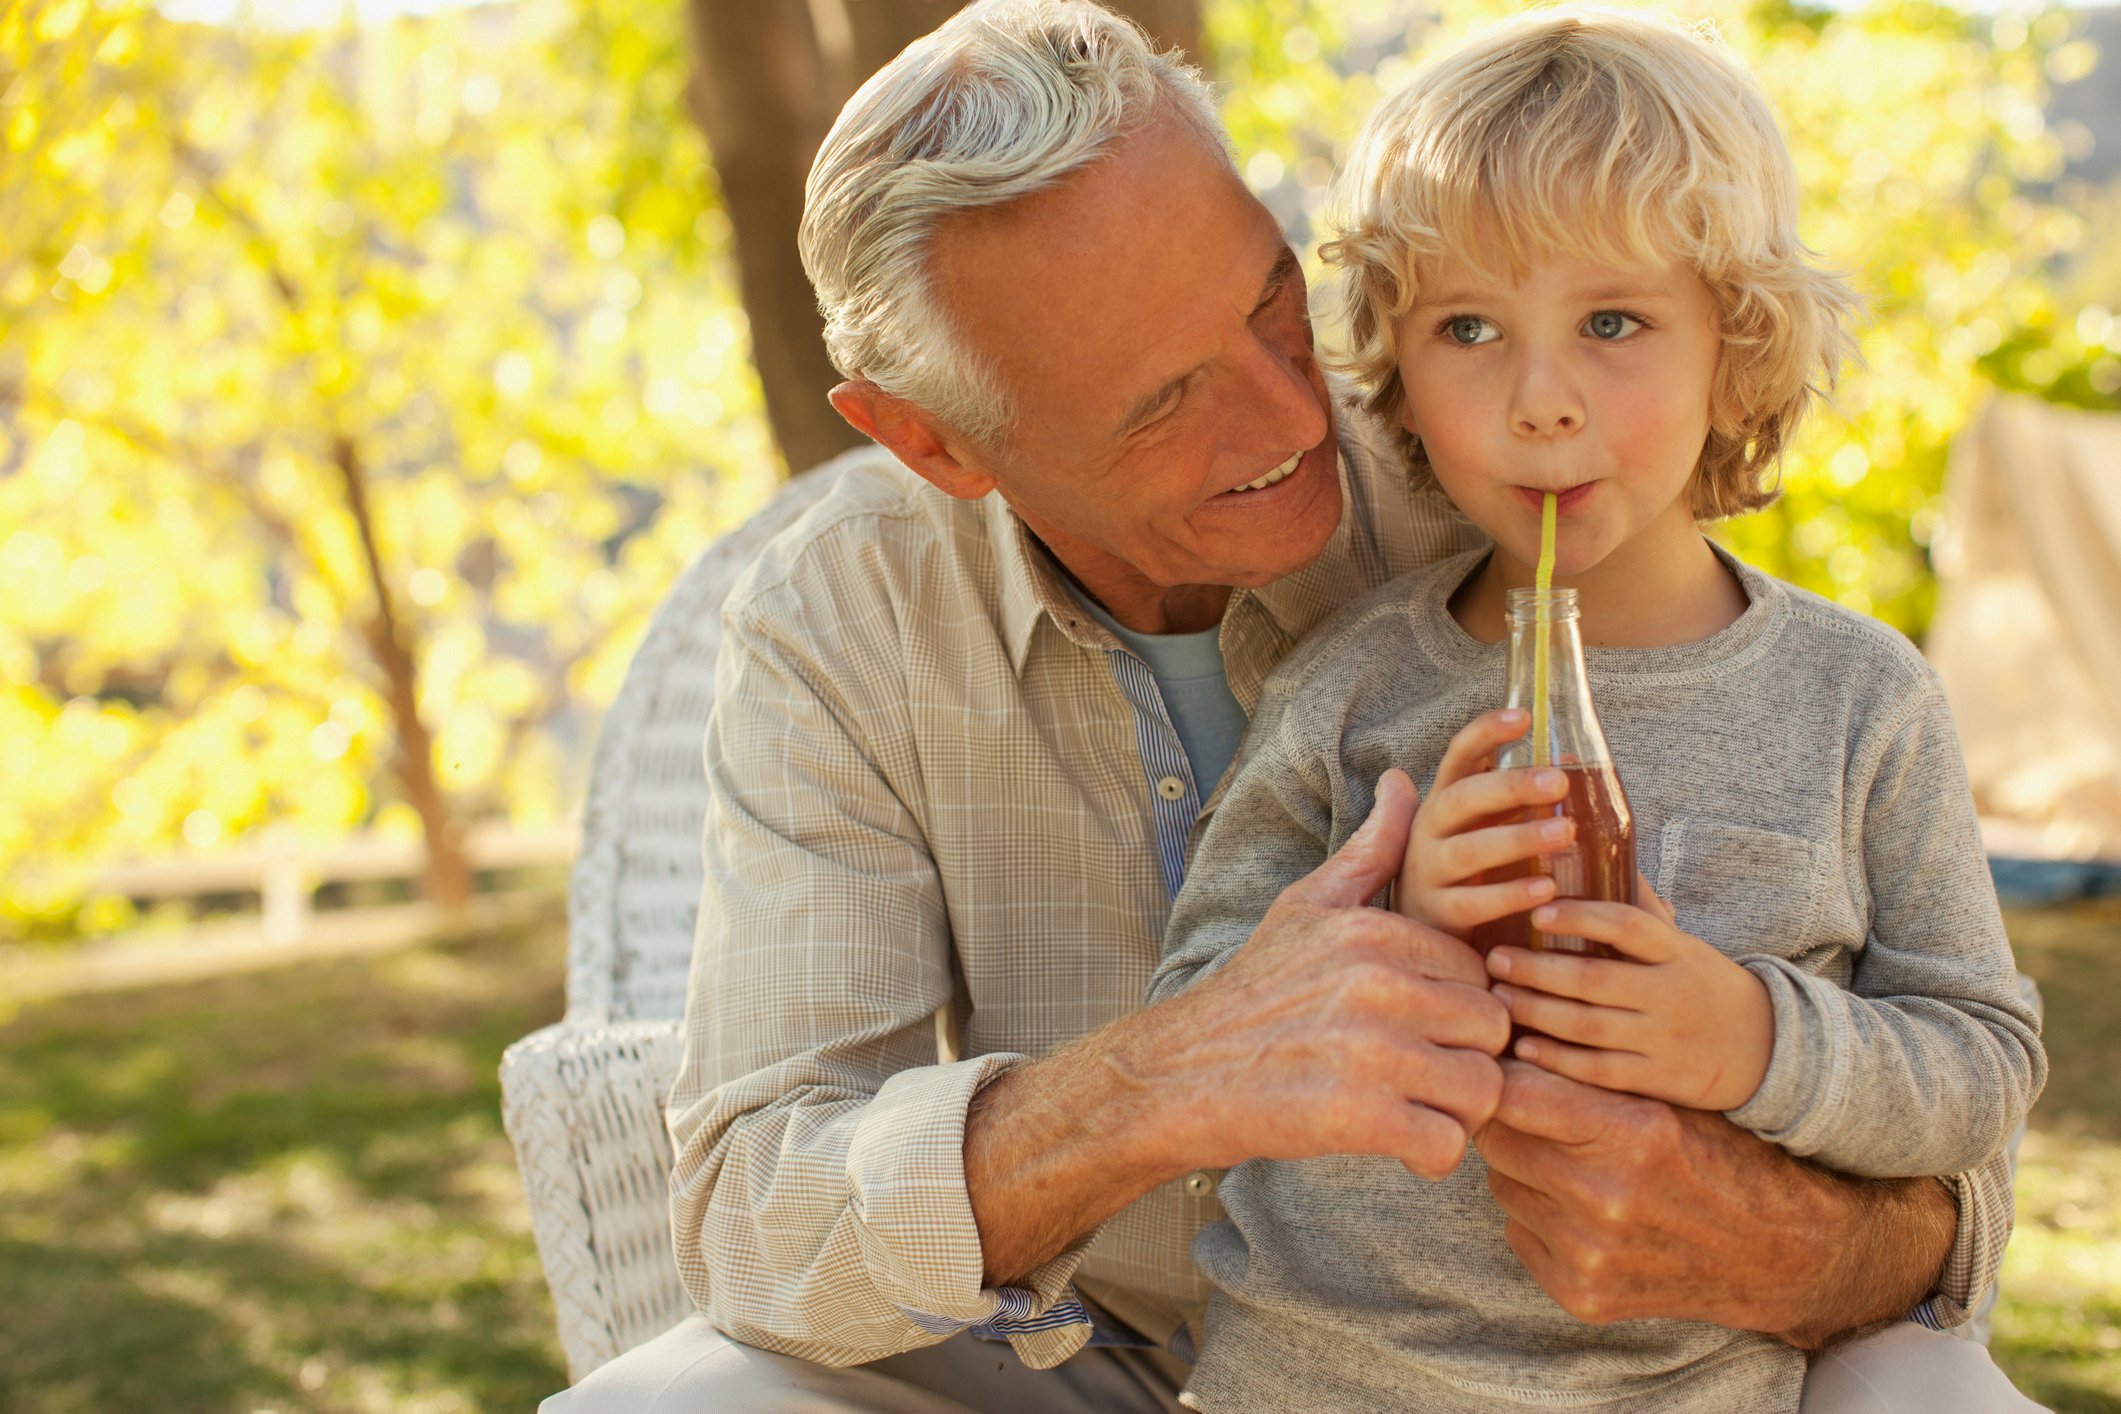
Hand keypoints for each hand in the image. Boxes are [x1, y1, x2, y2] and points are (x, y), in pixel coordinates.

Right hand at [1141, 770, 1512, 1181]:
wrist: (1176, 1075)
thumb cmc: (1250, 993)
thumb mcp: (1305, 907)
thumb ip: (1370, 850)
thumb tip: (1404, 783)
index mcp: (1374, 932)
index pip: (1477, 973)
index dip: (1456, 1008)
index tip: (1418, 1028)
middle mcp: (1378, 984)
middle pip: (1492, 1030)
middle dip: (1466, 1060)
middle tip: (1422, 1076)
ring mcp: (1371, 1052)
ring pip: (1483, 1089)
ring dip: (1456, 1112)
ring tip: (1414, 1110)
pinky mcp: (1359, 1118)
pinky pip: (1447, 1145)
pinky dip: (1431, 1155)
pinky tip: (1398, 1144)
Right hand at [1393, 709, 1571, 937]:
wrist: (1421, 931)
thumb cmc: (1466, 869)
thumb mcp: (1480, 826)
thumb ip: (1515, 797)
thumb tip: (1569, 760)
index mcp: (1445, 800)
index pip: (1460, 756)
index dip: (1486, 732)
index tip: (1524, 716)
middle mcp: (1429, 829)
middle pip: (1463, 798)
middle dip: (1510, 787)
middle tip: (1559, 782)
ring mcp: (1429, 872)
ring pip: (1469, 851)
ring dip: (1518, 839)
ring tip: (1564, 832)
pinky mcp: (1438, 915)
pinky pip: (1473, 904)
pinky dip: (1510, 895)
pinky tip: (1546, 890)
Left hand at [1475, 1061, 1948, 1343]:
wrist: (1781, 1253)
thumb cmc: (1720, 1156)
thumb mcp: (1667, 1100)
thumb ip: (1588, 1075)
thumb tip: (1502, 1045)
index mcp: (1633, 1135)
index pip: (1512, 1094)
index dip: (1506, 1075)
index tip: (1509, 1068)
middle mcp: (1605, 1199)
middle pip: (1497, 1139)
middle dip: (1510, 1121)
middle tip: (1538, 1115)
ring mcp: (1590, 1254)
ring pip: (1504, 1185)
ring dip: (1525, 1169)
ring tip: (1573, 1164)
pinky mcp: (1581, 1294)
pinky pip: (1518, 1232)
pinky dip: (1538, 1217)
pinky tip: (1582, 1210)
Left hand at [1485, 881, 1772, 1111]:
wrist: (1764, 1049)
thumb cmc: (1703, 984)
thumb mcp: (1683, 944)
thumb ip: (1642, 910)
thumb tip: (1600, 852)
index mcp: (1678, 952)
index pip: (1628, 926)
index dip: (1581, 918)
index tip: (1538, 911)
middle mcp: (1672, 993)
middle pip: (1594, 980)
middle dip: (1537, 969)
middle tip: (1495, 959)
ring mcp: (1664, 1039)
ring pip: (1589, 1026)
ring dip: (1537, 1011)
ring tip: (1500, 996)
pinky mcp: (1657, 1079)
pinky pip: (1600, 1071)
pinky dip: (1559, 1060)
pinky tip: (1525, 1046)